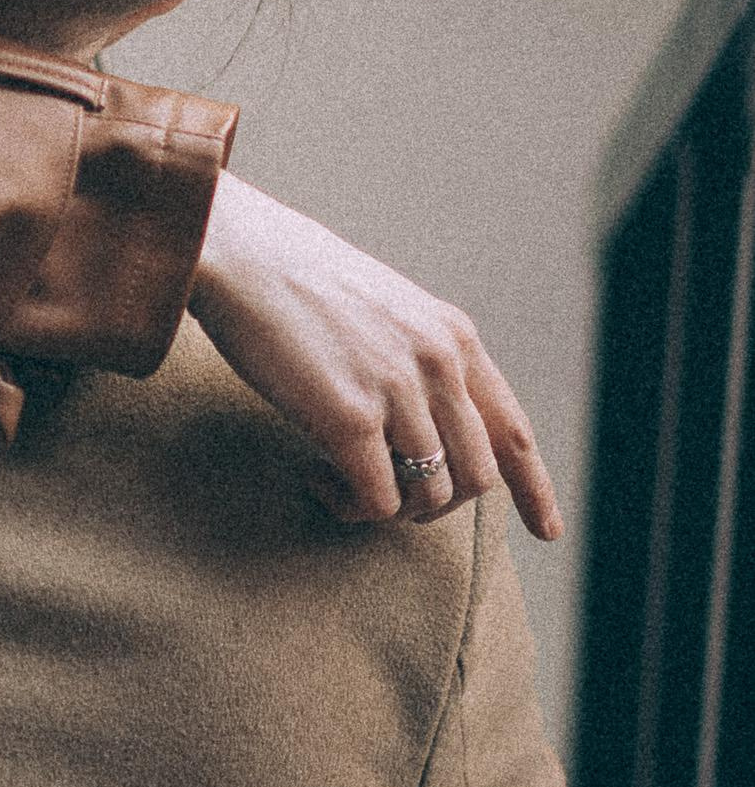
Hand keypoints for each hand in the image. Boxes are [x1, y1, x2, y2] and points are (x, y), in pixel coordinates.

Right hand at [188, 173, 561, 539]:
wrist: (239, 255)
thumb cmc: (297, 281)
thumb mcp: (387, 309)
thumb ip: (421, 360)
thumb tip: (430, 433)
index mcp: (454, 337)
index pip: (512, 430)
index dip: (534, 489)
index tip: (546, 531)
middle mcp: (438, 364)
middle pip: (474, 478)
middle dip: (435, 505)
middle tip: (386, 496)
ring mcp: (397, 392)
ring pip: (428, 497)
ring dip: (388, 507)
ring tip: (340, 481)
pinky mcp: (349, 419)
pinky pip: (376, 500)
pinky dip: (349, 507)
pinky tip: (315, 477)